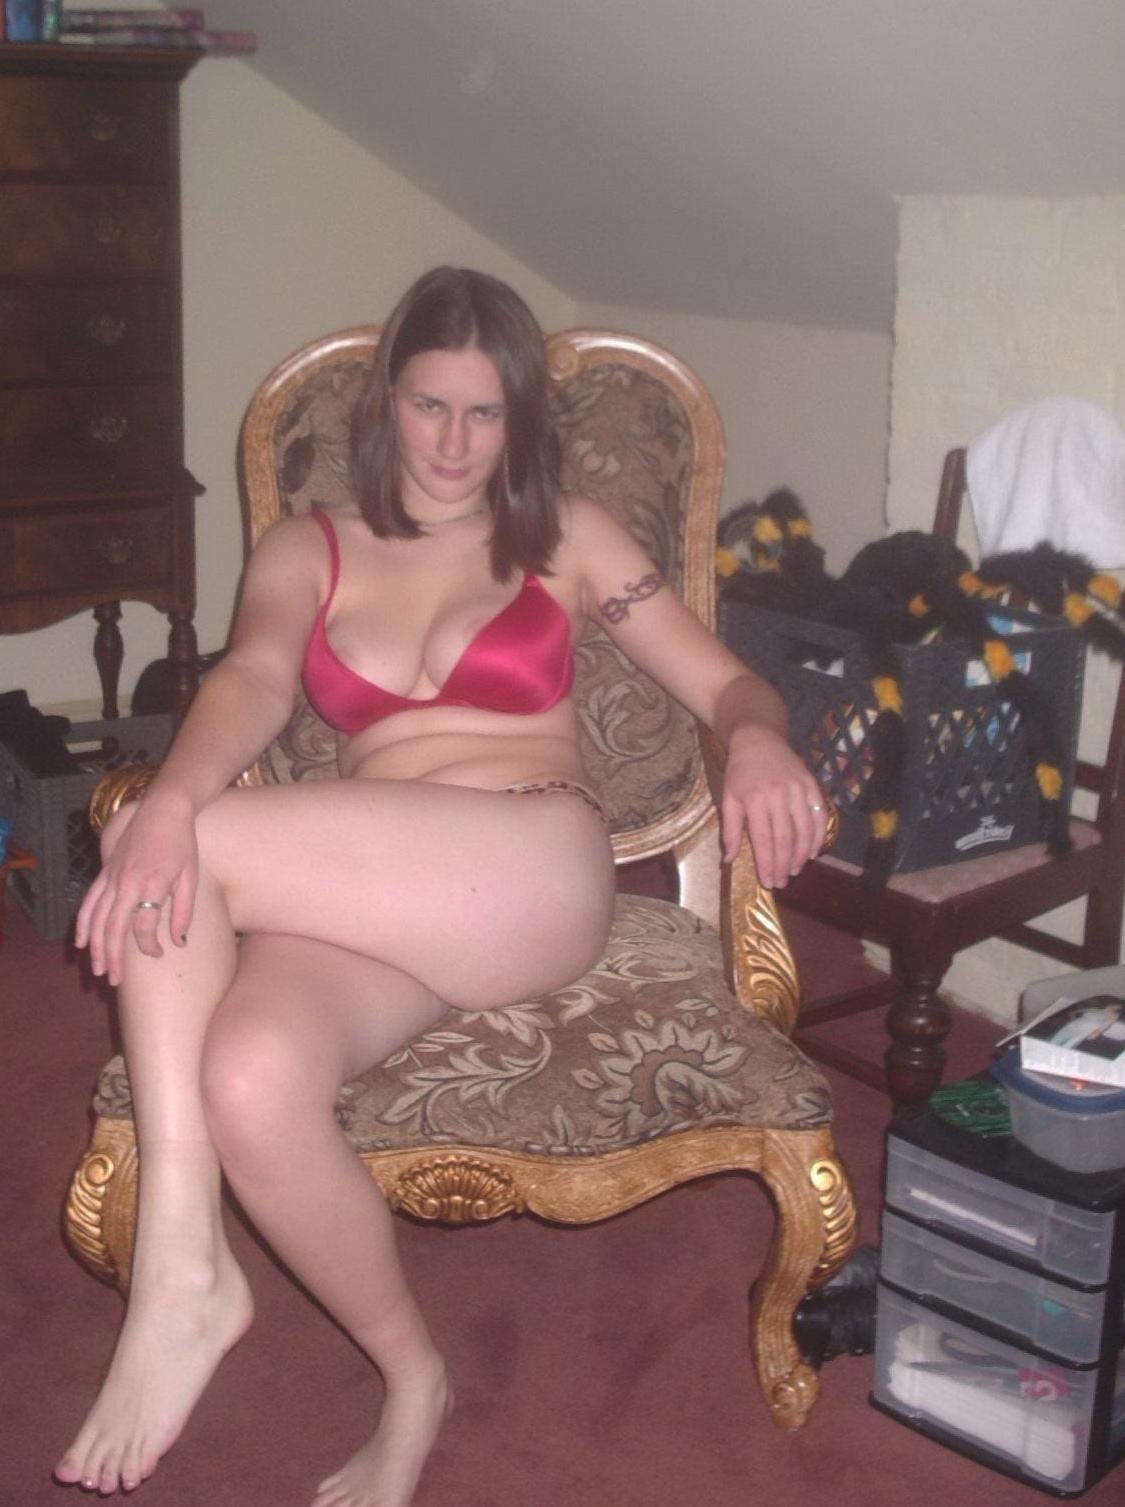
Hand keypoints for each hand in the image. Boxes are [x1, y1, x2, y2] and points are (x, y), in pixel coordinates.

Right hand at [75, 790, 198, 986]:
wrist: (163, 809)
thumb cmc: (182, 843)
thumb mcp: (190, 876)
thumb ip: (184, 911)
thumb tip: (180, 942)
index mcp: (152, 884)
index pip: (143, 925)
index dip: (150, 945)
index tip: (160, 954)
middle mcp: (127, 882)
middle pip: (113, 928)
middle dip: (113, 957)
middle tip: (114, 981)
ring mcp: (112, 877)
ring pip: (96, 918)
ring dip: (95, 946)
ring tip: (97, 969)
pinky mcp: (105, 872)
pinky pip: (89, 901)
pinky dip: (83, 922)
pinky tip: (82, 941)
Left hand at [720, 727, 826, 887]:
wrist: (760, 739)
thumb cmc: (740, 772)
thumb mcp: (728, 798)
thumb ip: (730, 830)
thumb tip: (728, 860)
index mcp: (755, 799)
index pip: (764, 839)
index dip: (767, 864)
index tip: (768, 882)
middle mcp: (778, 795)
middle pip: (785, 838)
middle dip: (784, 864)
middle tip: (782, 881)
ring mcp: (798, 789)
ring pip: (804, 829)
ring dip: (801, 854)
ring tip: (795, 870)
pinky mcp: (811, 785)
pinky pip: (819, 815)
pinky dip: (818, 835)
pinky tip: (812, 851)